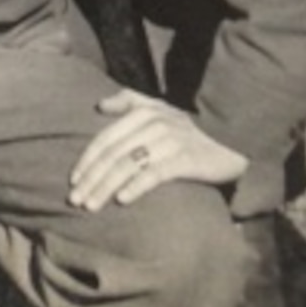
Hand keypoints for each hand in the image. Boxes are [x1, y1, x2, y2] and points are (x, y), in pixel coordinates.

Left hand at [68, 90, 246, 210]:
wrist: (232, 140)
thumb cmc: (189, 129)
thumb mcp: (161, 109)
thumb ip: (130, 101)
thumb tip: (100, 105)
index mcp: (145, 112)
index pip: (107, 138)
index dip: (87, 159)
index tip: (73, 180)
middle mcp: (155, 123)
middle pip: (114, 154)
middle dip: (91, 178)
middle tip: (74, 200)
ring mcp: (171, 141)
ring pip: (129, 165)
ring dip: (105, 187)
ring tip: (90, 206)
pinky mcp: (186, 159)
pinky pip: (155, 174)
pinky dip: (136, 186)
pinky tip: (122, 200)